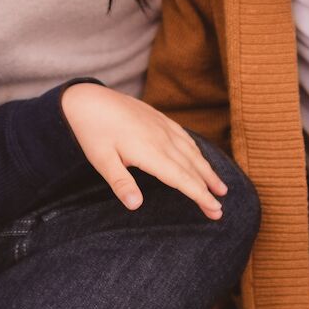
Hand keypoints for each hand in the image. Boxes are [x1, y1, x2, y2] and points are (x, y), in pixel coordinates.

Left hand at [61, 83, 226, 217]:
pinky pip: (184, 136)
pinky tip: (200, 158)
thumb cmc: (92, 132)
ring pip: (192, 151)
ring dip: (207, 170)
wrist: (87, 98)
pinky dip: (197, 151)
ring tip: (220, 186)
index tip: (216, 210)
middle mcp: (161, 138)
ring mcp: (162, 126)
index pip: (182, 179)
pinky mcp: (158, 118)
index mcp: (149, 151)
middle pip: (192, 167)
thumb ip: (120, 183)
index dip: (200, 195)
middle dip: (208, 188)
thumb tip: (136, 205)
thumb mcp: (101, 160)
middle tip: (220, 210)